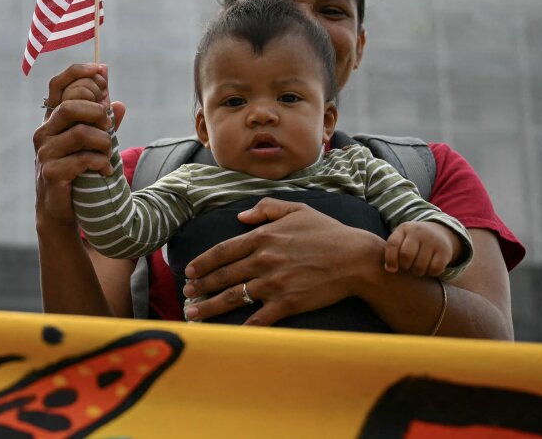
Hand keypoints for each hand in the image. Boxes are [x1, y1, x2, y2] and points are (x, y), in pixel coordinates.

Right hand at [33, 63, 125, 227]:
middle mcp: (44, 131)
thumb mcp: (91, 144)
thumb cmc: (77, 170)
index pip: (58, 85)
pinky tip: (105, 170)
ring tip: (110, 152)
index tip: (102, 72)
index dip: (79, 73)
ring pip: (80, 133)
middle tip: (109, 125)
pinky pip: (83, 159)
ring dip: (104, 141)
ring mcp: (45, 152)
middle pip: (70, 106)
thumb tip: (119, 102)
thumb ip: (103, 124)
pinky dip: (101, 162)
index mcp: (52, 119)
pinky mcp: (51, 172)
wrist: (61, 208)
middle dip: (97, 111)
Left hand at [180, 197, 380, 325]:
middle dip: (201, 287)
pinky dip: (242, 327)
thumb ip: (266, 208)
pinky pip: (259, 318)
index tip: (190, 271)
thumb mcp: (297, 210)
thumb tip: (241, 216)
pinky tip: (228, 333)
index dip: (203, 262)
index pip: (223, 250)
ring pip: (234, 297)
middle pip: (223, 276)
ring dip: (210, 307)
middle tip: (187, 295)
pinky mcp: (288, 303)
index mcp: (263, 236)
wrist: (355, 259)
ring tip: (194, 314)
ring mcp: (275, 282)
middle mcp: (264, 259)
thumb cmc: (328, 232)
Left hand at [385, 221, 458, 276]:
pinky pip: (434, 269)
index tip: (391, 269)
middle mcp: (418, 232)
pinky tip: (429, 268)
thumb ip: (392, 251)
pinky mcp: (444, 250)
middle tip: (408, 267)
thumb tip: (390, 269)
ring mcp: (432, 240)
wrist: (439, 233)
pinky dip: (431, 273)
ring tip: (417, 268)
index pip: (393, 244)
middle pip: (406, 256)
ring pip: (420, 266)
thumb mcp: (402, 239)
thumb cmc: (413, 241)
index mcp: (404, 229)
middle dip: (405, 267)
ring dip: (417, 272)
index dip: (390, 259)